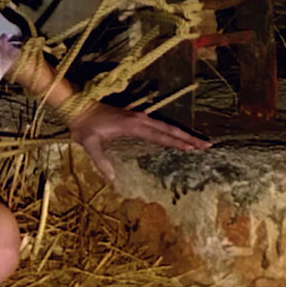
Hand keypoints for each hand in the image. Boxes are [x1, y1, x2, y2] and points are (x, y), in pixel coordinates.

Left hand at [68, 102, 209, 180]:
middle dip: (189, 138)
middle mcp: (140, 120)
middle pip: (170, 129)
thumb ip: (100, 161)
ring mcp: (139, 117)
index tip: (193, 149)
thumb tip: (112, 179)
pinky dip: (171, 131)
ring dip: (183, 133)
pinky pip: (159, 125)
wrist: (77, 108)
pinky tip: (177, 137)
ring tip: (199, 142)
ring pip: (166, 126)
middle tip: (207, 145)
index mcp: (133, 126)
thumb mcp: (89, 144)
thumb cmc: (84, 127)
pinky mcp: (136, 118)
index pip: (160, 135)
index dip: (177, 142)